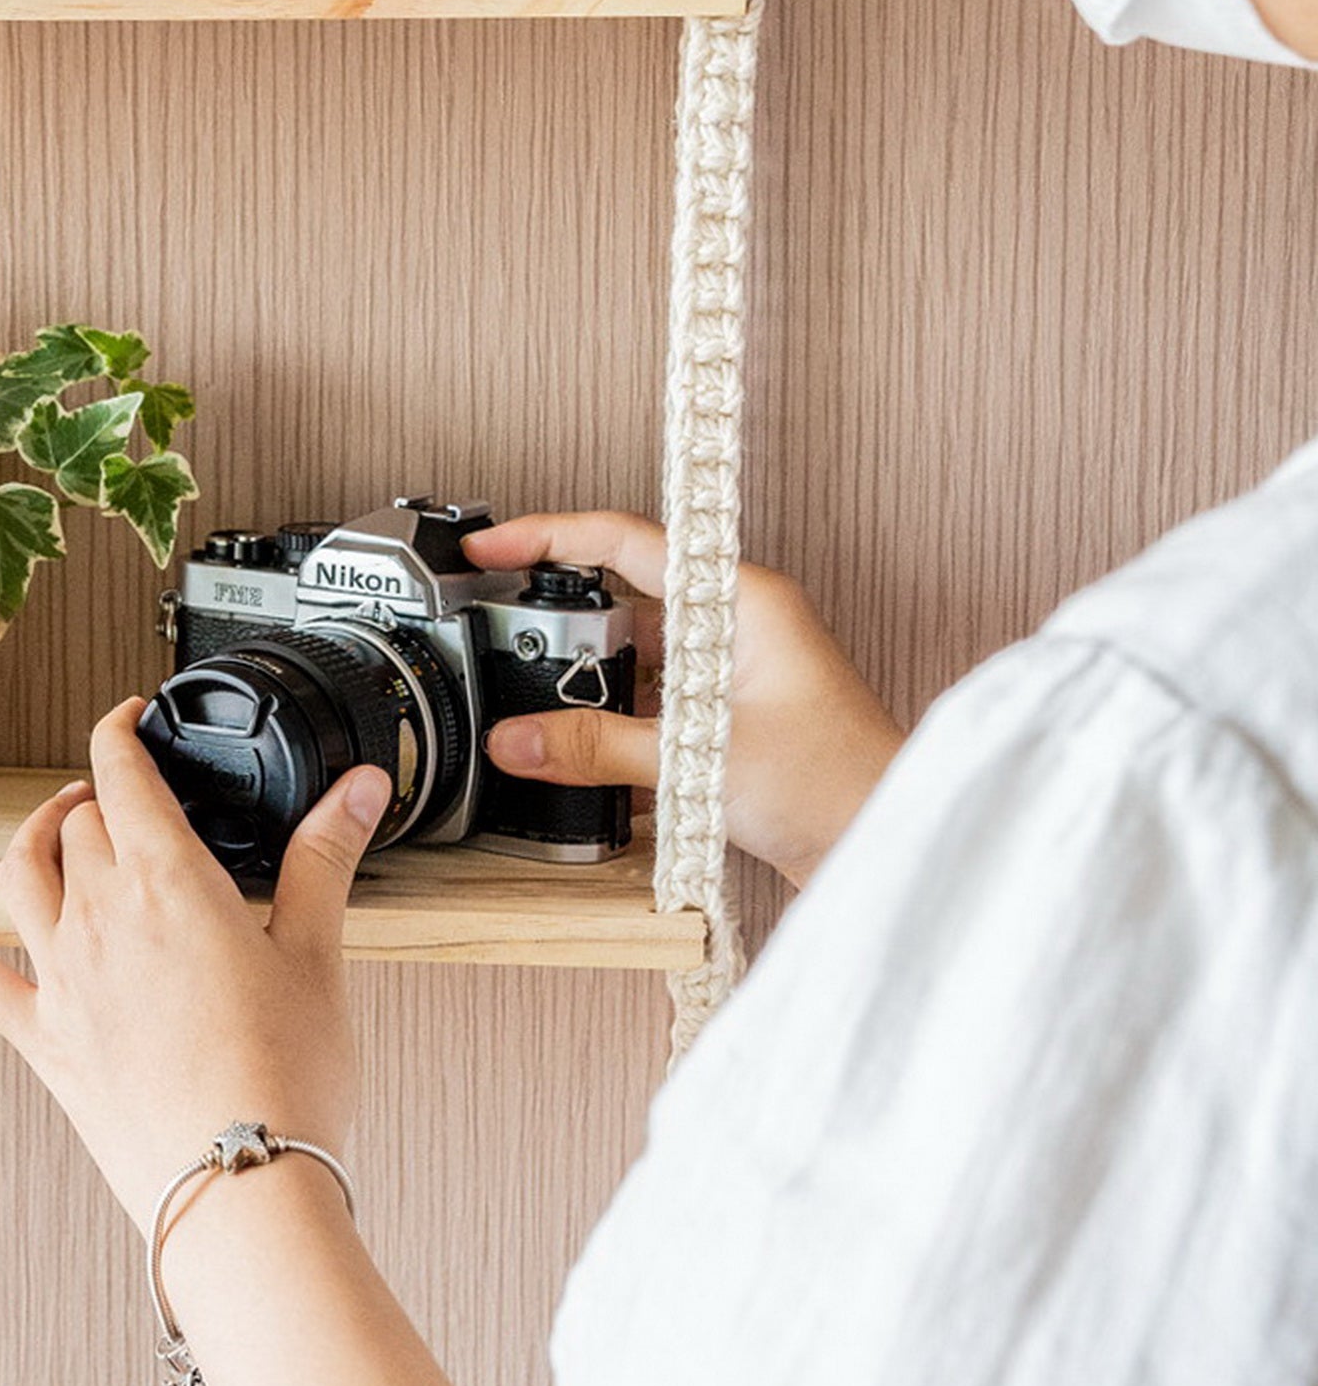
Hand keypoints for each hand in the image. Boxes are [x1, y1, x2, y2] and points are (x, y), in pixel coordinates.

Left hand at [0, 704, 391, 1227]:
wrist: (240, 1185)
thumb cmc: (285, 1083)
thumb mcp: (319, 958)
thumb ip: (326, 860)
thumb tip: (358, 789)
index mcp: (171, 883)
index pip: (126, 776)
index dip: (121, 733)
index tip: (128, 718)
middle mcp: (102, 917)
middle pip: (81, 823)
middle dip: (103, 799)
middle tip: (128, 799)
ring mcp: (62, 977)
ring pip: (23, 873)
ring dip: (35, 835)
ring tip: (54, 821)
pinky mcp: (41, 1037)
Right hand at [464, 513, 902, 884]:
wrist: (894, 848)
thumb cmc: (840, 786)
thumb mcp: (700, 757)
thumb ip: (600, 747)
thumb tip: (519, 740)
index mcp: (741, 599)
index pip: (627, 540)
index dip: (549, 537)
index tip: (490, 550)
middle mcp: (738, 628)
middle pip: (627, 604)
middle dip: (564, 632)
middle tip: (507, 651)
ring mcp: (736, 679)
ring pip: (639, 665)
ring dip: (593, 694)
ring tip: (545, 723)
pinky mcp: (734, 730)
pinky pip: (657, 715)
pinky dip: (620, 737)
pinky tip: (591, 773)